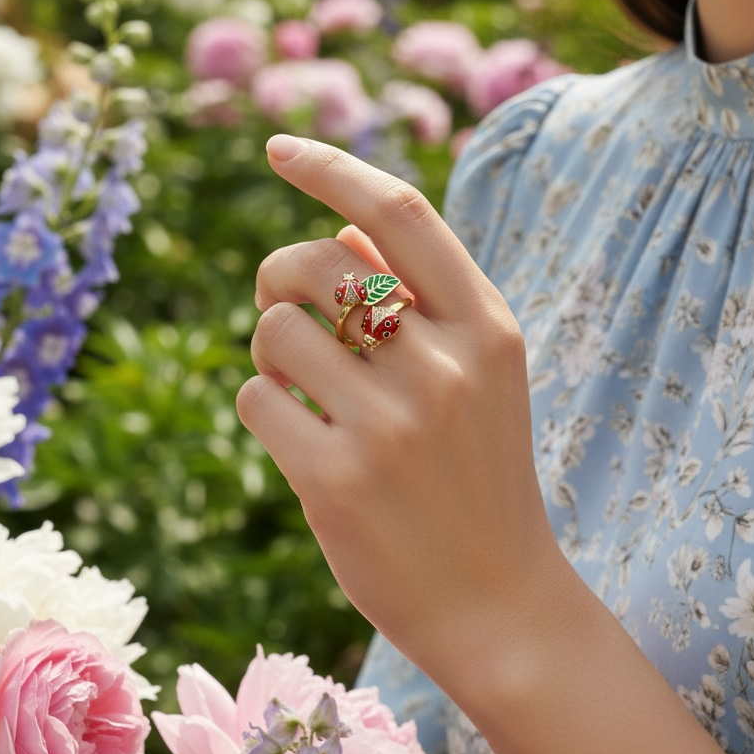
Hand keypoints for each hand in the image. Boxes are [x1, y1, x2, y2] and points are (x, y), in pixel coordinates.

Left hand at [239, 136, 734, 753]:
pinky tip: (300, 444)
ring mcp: (391, 426)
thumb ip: (425, 300)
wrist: (498, 605)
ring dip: (270, 354)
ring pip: (274, 330)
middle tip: (284, 315)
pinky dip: (262, 411)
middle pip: (315, 263)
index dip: (331, 169)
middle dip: (279, 278)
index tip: (277, 148)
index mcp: (489, 330)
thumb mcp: (482, 383)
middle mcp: (445, 367)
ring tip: (303, 393)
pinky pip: (255, 400)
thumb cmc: (479, 485)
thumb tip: (346, 223)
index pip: (401, 212)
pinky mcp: (336, 481)